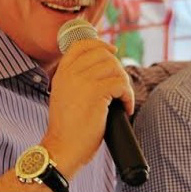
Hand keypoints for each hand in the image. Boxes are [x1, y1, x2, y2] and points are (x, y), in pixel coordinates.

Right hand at [41, 39, 133, 176]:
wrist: (63, 147)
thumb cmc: (68, 128)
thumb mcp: (65, 95)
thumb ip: (77, 79)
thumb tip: (104, 67)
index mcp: (62, 72)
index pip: (82, 44)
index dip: (101, 44)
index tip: (113, 51)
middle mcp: (71, 73)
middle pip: (104, 54)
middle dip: (118, 69)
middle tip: (120, 88)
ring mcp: (83, 81)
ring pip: (115, 68)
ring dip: (125, 84)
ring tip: (122, 99)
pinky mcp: (96, 93)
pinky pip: (121, 85)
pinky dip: (128, 96)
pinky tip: (125, 108)